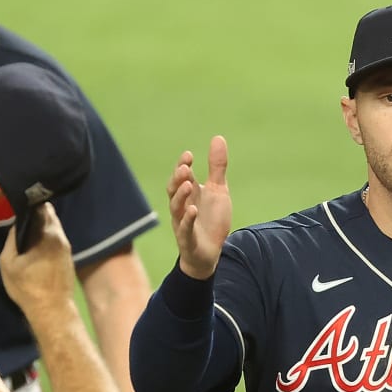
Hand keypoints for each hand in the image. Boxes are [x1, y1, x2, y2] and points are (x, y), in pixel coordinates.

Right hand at [0, 204, 74, 316]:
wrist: (52, 310)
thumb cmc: (28, 288)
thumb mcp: (8, 264)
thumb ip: (12, 240)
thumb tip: (17, 224)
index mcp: (46, 234)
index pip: (40, 207)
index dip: (29, 203)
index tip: (18, 202)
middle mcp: (60, 236)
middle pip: (48, 215)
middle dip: (35, 212)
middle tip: (20, 215)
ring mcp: (66, 246)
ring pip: (53, 226)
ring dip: (41, 225)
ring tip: (26, 229)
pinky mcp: (68, 256)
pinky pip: (56, 238)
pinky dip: (46, 236)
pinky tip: (36, 243)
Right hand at [167, 135, 230, 278]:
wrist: (210, 252)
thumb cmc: (211, 220)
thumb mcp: (218, 190)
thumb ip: (217, 167)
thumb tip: (218, 138)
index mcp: (189, 193)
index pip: (182, 176)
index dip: (183, 165)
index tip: (189, 155)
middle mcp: (182, 206)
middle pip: (174, 190)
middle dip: (177, 179)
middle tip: (184, 168)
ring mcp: (182, 222)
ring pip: (176, 208)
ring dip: (181, 196)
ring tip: (188, 185)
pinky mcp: (187, 239)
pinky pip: (184, 229)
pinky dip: (187, 220)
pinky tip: (193, 210)